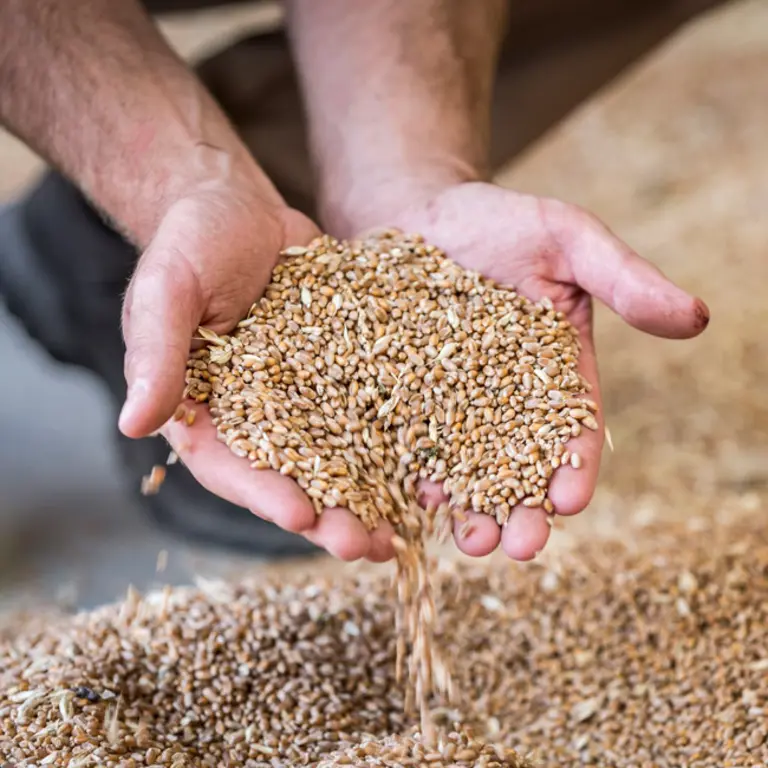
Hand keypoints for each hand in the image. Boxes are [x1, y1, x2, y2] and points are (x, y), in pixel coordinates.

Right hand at [118, 181, 396, 561]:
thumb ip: (156, 352)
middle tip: (362, 546)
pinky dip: (394, 448)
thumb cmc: (191, 241)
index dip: (262, 494)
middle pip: (290, 477)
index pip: (229, 465)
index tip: (300, 517)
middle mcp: (255, 416)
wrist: (241, 206)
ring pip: (338, 459)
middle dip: (326, 514)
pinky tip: (426, 475)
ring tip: (402, 535)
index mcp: (203, 409)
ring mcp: (302, 399)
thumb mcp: (168, 289)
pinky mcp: (341, 375)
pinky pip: (369, 415)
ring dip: (368, 498)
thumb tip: (133, 423)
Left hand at [351, 181, 709, 560]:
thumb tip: (698, 318)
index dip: (574, 468)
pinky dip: (414, 474)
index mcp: (555, 370)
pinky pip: (410, 443)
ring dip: (469, 509)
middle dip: (521, 509)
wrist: (418, 213)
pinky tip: (413, 501)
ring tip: (468, 541)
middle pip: (518, 465)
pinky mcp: (404, 398)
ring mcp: (451, 403)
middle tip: (518, 545)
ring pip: (464, 468)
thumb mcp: (568, 239)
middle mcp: (504, 399)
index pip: (571, 429)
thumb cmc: (500, 222)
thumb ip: (625, 281)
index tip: (568, 502)